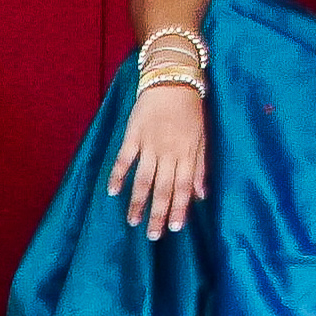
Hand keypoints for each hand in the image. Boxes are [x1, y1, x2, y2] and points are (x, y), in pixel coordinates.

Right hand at [110, 80, 206, 238]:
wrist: (172, 79)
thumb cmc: (190, 110)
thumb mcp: (202, 137)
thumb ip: (201, 166)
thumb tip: (202, 195)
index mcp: (187, 154)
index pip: (184, 188)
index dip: (180, 209)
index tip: (175, 229)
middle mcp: (169, 152)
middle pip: (163, 188)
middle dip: (158, 214)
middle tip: (152, 236)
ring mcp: (150, 144)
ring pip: (144, 179)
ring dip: (138, 201)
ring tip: (133, 221)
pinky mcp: (133, 134)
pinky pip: (124, 158)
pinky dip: (118, 175)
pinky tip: (112, 191)